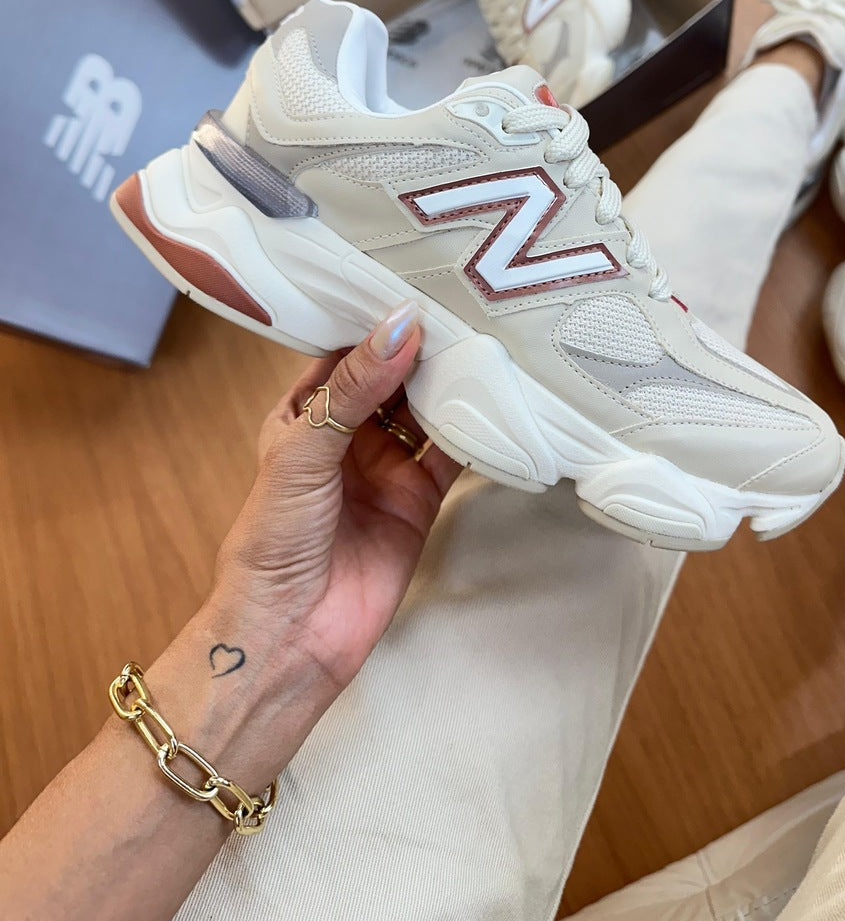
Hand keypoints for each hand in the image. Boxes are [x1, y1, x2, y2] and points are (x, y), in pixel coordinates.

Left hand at [214, 300, 461, 698]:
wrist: (289, 635)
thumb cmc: (270, 542)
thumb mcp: (303, 452)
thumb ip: (354, 389)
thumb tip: (400, 327)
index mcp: (303, 416)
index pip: (345, 354)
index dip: (375, 324)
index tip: (414, 285)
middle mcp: (346, 437)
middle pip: (393, 379)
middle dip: (423, 348)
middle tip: (464, 307)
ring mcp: (385, 468)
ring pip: (426, 411)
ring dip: (452, 383)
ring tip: (486, 342)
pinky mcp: (418, 501)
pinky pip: (453, 456)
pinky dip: (475, 431)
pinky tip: (498, 401)